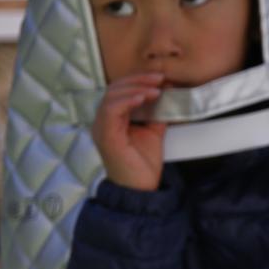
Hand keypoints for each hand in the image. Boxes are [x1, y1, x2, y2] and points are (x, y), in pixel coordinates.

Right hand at [91, 73, 165, 190]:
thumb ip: (157, 111)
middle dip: (139, 79)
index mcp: (112, 119)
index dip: (139, 79)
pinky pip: (111, 111)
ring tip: (154, 89)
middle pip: (114, 89)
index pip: (120, 90)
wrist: (141, 190)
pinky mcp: (105, 137)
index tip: (160, 77)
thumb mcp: (154, 131)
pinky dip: (127, 101)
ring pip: (112, 96)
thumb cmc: (143, 165)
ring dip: (135, 88)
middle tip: (159, 78)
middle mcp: (103, 122)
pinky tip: (142, 98)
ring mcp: (101, 129)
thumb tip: (167, 90)